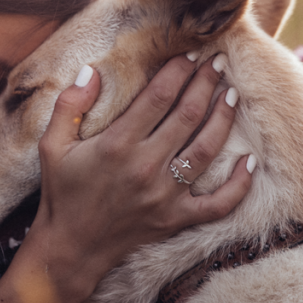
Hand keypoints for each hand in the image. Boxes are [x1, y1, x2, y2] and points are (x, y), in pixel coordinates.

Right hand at [23, 53, 252, 302]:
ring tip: (232, 95)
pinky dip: (239, 184)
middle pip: (188, 115)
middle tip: (218, 63)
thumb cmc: (61, 194)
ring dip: (223, 118)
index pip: (158, 96)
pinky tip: (250, 162)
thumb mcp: (52, 146)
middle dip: (206, 84)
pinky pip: (219, 203)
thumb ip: (69, 106)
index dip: (178, 71)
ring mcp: (165, 196)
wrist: (70, 249)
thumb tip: (93, 70)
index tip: (189, 54)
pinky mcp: (176, 219)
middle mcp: (145, 167)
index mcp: (116, 144)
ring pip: (207, 149)